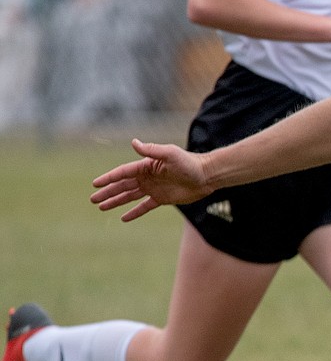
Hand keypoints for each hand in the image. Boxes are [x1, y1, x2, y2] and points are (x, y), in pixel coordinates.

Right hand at [90, 138, 212, 221]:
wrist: (206, 176)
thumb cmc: (189, 163)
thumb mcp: (171, 154)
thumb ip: (152, 151)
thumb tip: (134, 142)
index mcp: (146, 166)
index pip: (122, 173)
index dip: (109, 178)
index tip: (95, 184)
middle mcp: (147, 177)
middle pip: (122, 186)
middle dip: (107, 192)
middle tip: (93, 199)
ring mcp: (153, 188)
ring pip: (130, 196)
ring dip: (116, 201)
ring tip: (102, 207)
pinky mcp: (162, 199)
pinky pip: (145, 207)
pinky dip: (134, 212)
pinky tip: (123, 218)